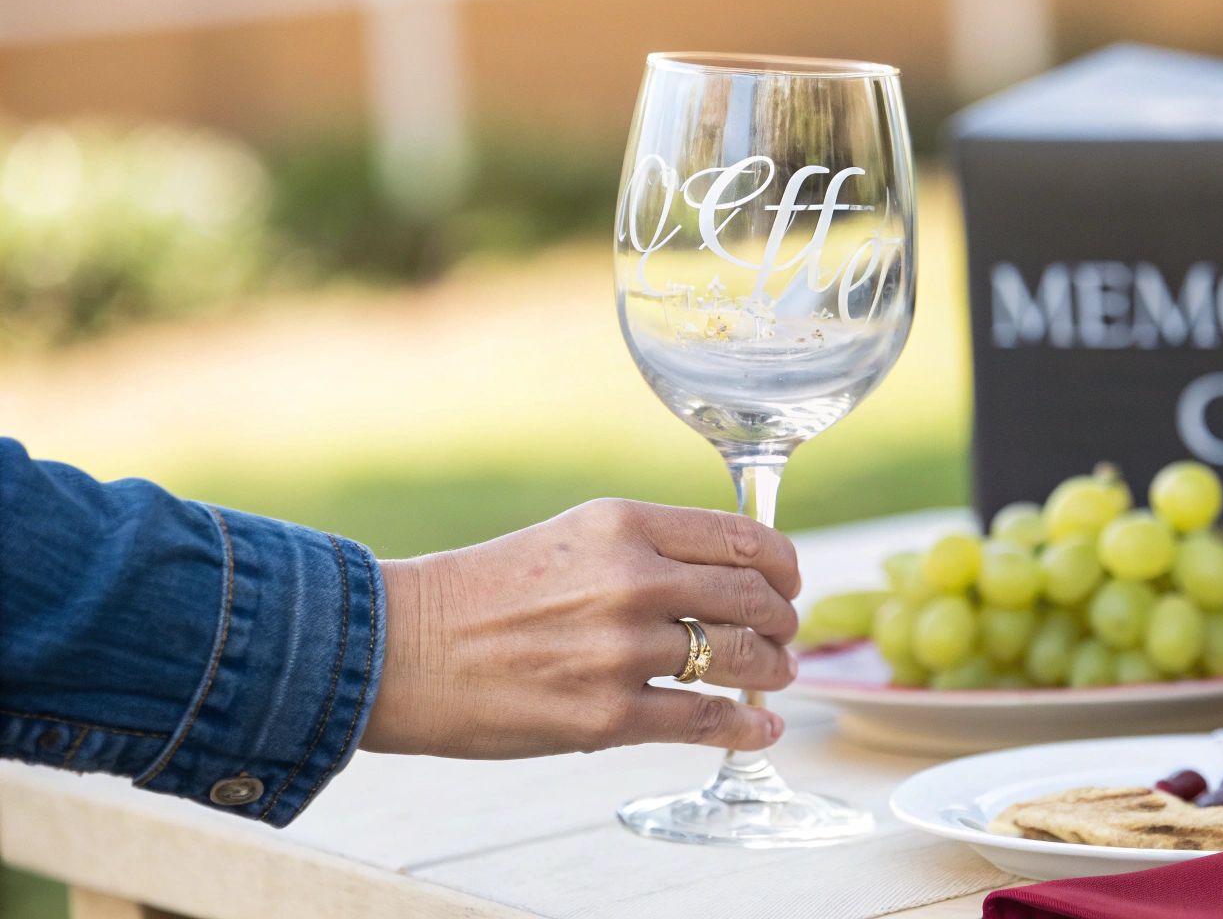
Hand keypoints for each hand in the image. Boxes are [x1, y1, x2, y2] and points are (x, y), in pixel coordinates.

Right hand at [362, 498, 800, 757]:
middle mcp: (632, 579)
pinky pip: (705, 720)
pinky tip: (761, 729)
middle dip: (782, 621)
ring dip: (770, 671)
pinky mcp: (607, 717)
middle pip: (753, 597)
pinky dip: (745, 727)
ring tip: (773, 676)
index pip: (742, 537)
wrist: (402, 648)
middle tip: (784, 635)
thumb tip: (724, 573)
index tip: (788, 581)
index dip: (782, 565)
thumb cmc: (483, 594)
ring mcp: (622, 650)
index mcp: (623, 524)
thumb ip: (645, 549)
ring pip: (739, 658)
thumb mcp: (572, 538)